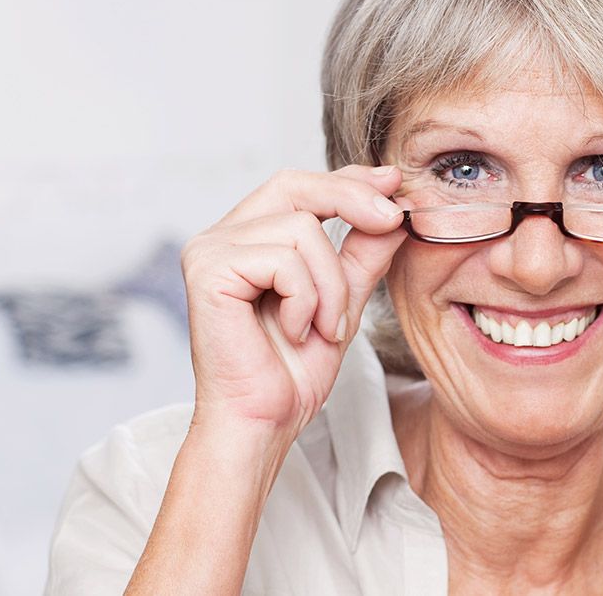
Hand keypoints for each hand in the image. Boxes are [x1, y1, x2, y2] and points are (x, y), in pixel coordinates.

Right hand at [180, 164, 406, 434]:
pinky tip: (296, 332)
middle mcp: (222, 236)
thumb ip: (363, 254)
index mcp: (249, 238)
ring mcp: (210, 250)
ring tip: (325, 327)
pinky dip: (307, 300)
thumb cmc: (293, 372)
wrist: (263, 423)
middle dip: (352, 199)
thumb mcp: (343, 301)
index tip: (393, 183)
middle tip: (393, 219)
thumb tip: (394, 210)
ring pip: (301, 228)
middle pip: (294, 185)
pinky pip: (285, 260)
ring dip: (331, 284)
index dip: (348, 180)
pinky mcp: (208, 270)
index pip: (300, 187)